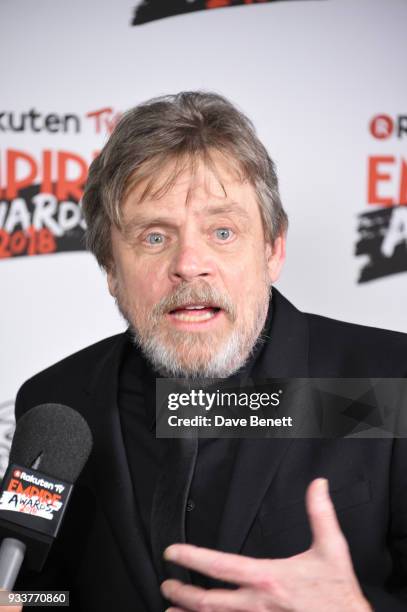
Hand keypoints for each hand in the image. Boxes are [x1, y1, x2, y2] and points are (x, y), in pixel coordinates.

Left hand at [161, 478, 371, 611]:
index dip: (191, 557)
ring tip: (170, 609)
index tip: (171, 552)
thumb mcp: (331, 549)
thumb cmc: (338, 593)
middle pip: (208, 601)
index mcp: (268, 578)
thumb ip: (320, 514)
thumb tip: (318, 484)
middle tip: (166, 584)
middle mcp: (257, 604)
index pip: (219, 566)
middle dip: (181, 593)